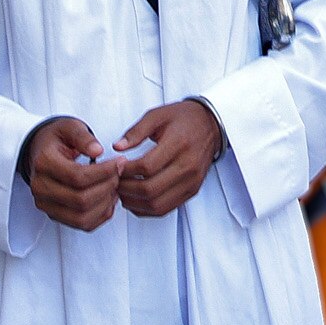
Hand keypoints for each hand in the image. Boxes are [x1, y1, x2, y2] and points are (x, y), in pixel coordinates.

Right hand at [25, 118, 119, 230]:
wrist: (41, 151)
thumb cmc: (57, 139)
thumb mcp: (69, 127)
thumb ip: (84, 137)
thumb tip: (98, 150)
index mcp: (43, 163)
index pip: (77, 177)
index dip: (104, 172)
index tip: (120, 162)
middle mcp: (40, 188)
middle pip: (81, 200)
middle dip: (107, 188)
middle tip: (119, 174)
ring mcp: (47, 205)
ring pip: (82, 217)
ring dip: (105, 204)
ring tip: (115, 187)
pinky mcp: (55, 215)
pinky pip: (83, 225)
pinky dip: (101, 215)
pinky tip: (108, 198)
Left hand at [113, 100, 222, 217]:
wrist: (211, 126)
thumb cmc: (184, 119)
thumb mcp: (157, 115)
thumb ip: (136, 131)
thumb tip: (117, 147)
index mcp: (179, 144)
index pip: (147, 167)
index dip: (126, 170)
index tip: (116, 165)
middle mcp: (188, 166)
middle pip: (150, 189)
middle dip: (126, 188)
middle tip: (114, 180)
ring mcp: (191, 182)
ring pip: (157, 204)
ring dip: (134, 202)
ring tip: (122, 191)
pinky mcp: (192, 191)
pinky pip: (166, 209)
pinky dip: (146, 209)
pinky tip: (135, 199)